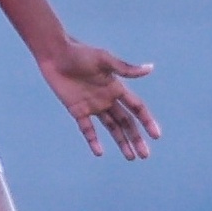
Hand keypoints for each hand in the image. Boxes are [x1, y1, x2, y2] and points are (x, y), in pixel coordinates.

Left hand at [37, 41, 161, 160]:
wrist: (55, 54)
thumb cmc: (80, 53)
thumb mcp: (104, 60)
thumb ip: (126, 69)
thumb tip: (150, 68)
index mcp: (117, 87)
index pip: (137, 108)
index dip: (147, 121)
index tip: (156, 136)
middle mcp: (107, 99)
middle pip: (126, 122)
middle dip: (136, 138)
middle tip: (145, 156)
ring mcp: (93, 106)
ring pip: (111, 128)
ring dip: (121, 141)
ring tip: (131, 157)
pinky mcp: (77, 110)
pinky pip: (87, 129)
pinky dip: (93, 140)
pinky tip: (99, 152)